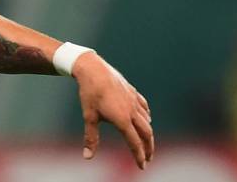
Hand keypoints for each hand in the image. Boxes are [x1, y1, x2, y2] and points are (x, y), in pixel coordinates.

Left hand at [73, 52, 153, 169]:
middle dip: (149, 148)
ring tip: (146, 141)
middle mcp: (132, 111)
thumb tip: (87, 157)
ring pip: (147, 120)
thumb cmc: (89, 93)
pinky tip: (146, 119)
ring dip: (148, 133)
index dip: (139, 156)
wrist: (93, 69)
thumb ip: (91, 138)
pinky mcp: (132, 92)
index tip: (142, 166)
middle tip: (149, 158)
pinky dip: (147, 116)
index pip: (135, 143)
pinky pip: (144, 107)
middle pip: (147, 133)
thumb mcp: (89, 117)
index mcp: (122, 120)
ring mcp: (134, 101)